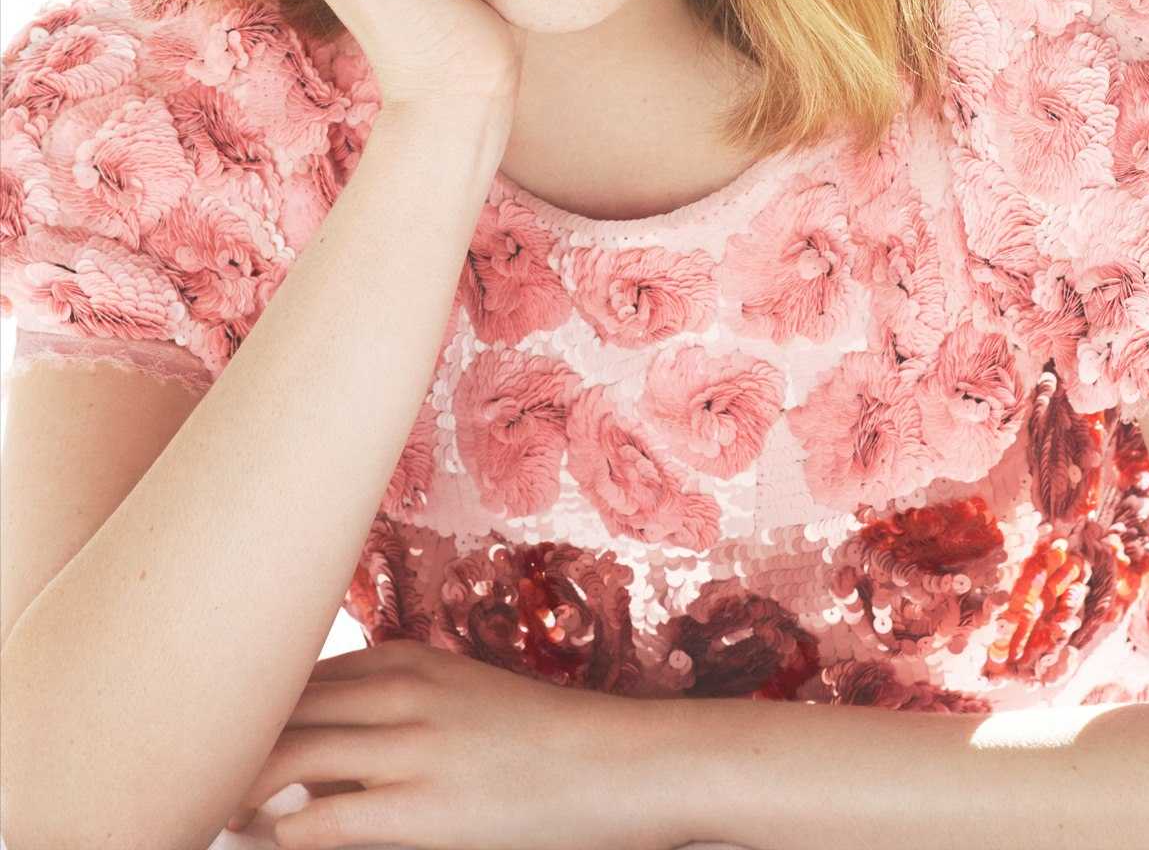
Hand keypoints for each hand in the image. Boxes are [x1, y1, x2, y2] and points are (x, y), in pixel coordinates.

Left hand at [224, 637, 693, 849]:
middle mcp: (397, 691)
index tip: (209, 732)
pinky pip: (323, 819)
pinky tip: (270, 842)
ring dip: (238, 790)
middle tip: (187, 776)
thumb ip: (390, 708)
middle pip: (276, 710)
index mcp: (403, 659)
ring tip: (210, 814)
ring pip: (284, 759)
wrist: (619, 762)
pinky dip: (283, 833)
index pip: (291, 675)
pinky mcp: (422, 809)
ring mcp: (409, 747)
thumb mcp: (461, 696)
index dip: (241, 706)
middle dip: (225, 743)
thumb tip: (318, 760)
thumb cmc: (540, 738)